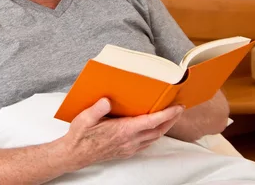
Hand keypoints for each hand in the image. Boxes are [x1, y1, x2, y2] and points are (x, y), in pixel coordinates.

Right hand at [58, 98, 184, 171]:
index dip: (167, 114)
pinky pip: (147, 143)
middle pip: (158, 130)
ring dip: (165, 127)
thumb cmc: (80, 136)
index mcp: (123, 130)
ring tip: (170, 116)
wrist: (74, 154)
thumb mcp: (84, 118)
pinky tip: (154, 128)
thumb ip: (97, 109)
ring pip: (154, 138)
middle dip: (171, 120)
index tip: (177, 107)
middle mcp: (129, 140)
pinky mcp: (126, 151)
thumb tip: (107, 99)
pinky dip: (155, 134)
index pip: (151, 121)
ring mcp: (129, 147)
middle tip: (179, 109)